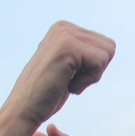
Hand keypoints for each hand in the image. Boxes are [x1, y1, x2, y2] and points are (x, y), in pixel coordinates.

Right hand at [0, 22, 115, 135]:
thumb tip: (109, 45)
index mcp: (64, 29)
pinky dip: (87, 80)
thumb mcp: (69, 66)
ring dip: (91, 76)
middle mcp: (64, 27)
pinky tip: (67, 84)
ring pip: (107, 54)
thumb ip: (83, 52)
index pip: (106, 45)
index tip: (70, 75)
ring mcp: (64, 34)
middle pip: (109, 47)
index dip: (94, 68)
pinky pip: (100, 62)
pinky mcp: (67, 46)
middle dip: (95, 70)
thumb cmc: (47, 94)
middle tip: (70, 79)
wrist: (25, 108)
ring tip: (67, 81)